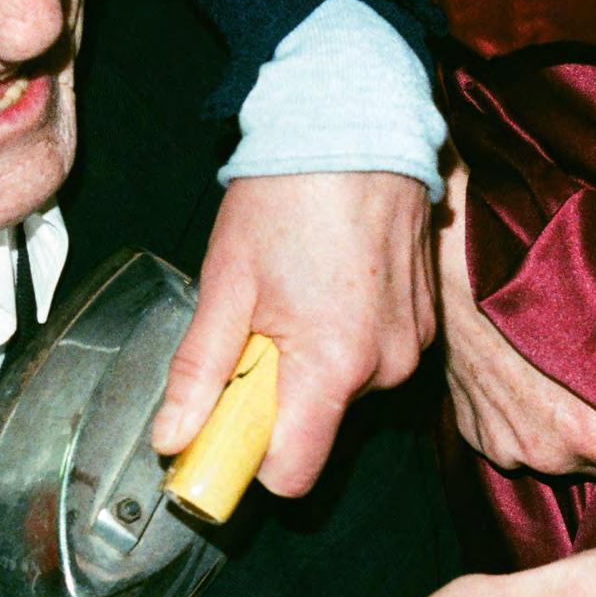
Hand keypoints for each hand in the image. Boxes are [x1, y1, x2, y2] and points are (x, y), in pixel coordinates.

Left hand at [153, 171, 434, 496]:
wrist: (356, 123)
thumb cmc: (289, 193)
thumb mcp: (225, 283)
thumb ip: (199, 370)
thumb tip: (172, 439)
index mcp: (332, 366)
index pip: (290, 474)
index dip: (245, 461)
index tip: (216, 433)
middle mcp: (384, 368)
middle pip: (312, 431)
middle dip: (272, 400)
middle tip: (252, 331)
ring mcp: (411, 347)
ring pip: (338, 396)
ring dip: (306, 367)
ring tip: (292, 298)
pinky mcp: (423, 326)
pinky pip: (367, 363)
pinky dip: (337, 343)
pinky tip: (324, 289)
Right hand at [436, 162, 595, 508]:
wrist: (459, 282)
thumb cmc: (545, 292)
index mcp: (592, 433)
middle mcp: (551, 454)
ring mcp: (509, 451)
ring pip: (561, 458)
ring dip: (564, 433)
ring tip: (553, 382)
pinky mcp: (479, 441)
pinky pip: (519, 444)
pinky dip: (526, 423)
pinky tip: (519, 384)